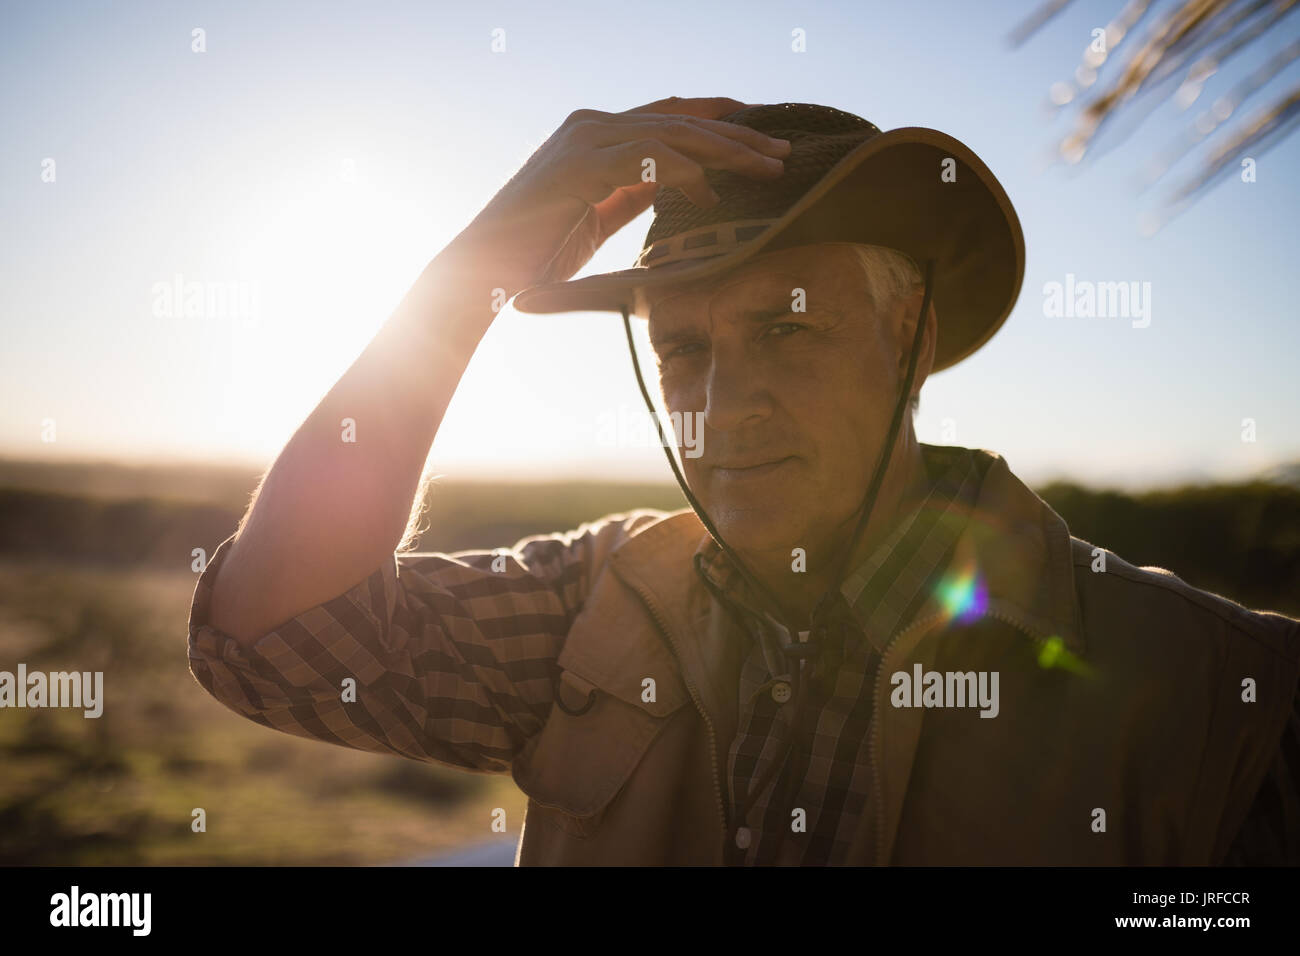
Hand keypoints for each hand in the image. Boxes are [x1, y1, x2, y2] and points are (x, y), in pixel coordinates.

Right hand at [444, 96, 789, 293]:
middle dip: (737, 135)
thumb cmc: (537, 252)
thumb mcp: (599, 214)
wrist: (483, 274)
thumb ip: (634, 191)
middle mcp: (590, 127)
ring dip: (724, 151)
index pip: (669, 116)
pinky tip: (711, 191)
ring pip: (670, 134)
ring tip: (765, 169)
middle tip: (782, 152)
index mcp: (596, 136)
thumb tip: (682, 183)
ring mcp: (582, 142)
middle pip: (679, 120)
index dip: (719, 121)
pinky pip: (644, 160)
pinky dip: (682, 173)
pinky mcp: (576, 167)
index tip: (762, 135)